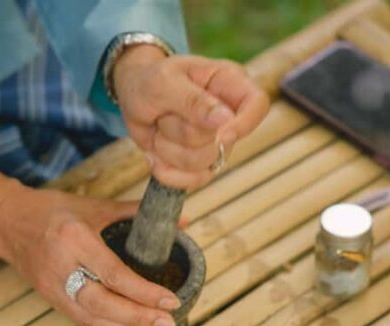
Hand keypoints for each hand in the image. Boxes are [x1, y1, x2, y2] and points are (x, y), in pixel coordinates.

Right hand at [0, 163, 180, 325]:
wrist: (5, 221)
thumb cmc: (52, 210)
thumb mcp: (93, 206)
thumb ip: (134, 213)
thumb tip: (180, 221)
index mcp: (75, 238)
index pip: (114, 274)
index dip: (144, 292)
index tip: (171, 300)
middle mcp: (62, 267)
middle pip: (103, 304)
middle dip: (139, 318)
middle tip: (169, 324)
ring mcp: (53, 287)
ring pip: (93, 319)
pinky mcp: (50, 299)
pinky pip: (84, 322)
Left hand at [113, 45, 268, 188]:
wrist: (132, 96)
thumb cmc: (149, 80)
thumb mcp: (163, 83)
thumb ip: (193, 101)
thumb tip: (226, 120)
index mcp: (229, 82)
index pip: (257, 105)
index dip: (243, 125)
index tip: (220, 134)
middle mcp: (228, 114)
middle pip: (220, 143)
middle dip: (181, 132)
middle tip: (163, 112)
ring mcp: (217, 142)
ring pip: (203, 164)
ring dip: (168, 148)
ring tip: (159, 126)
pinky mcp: (201, 164)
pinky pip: (191, 181)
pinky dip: (166, 169)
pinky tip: (155, 150)